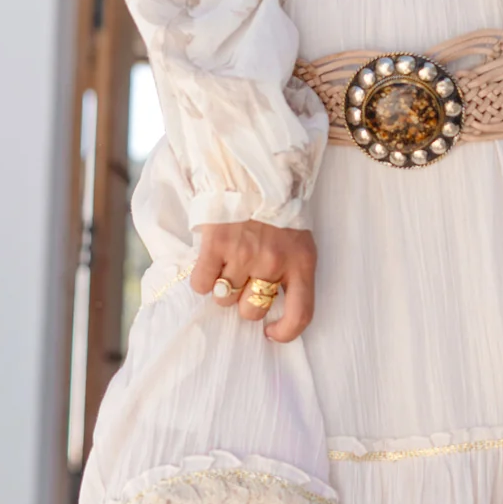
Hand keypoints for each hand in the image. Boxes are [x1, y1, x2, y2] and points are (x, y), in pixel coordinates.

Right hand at [191, 221, 316, 342]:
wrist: (255, 171)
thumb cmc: (280, 211)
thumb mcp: (300, 241)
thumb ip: (292, 273)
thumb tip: (271, 313)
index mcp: (301, 263)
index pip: (301, 314)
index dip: (286, 332)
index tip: (272, 332)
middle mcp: (273, 262)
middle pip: (252, 310)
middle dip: (246, 301)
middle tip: (245, 280)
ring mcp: (243, 254)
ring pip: (224, 299)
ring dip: (223, 287)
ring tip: (228, 264)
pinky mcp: (216, 244)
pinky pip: (201, 284)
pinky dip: (202, 278)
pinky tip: (210, 262)